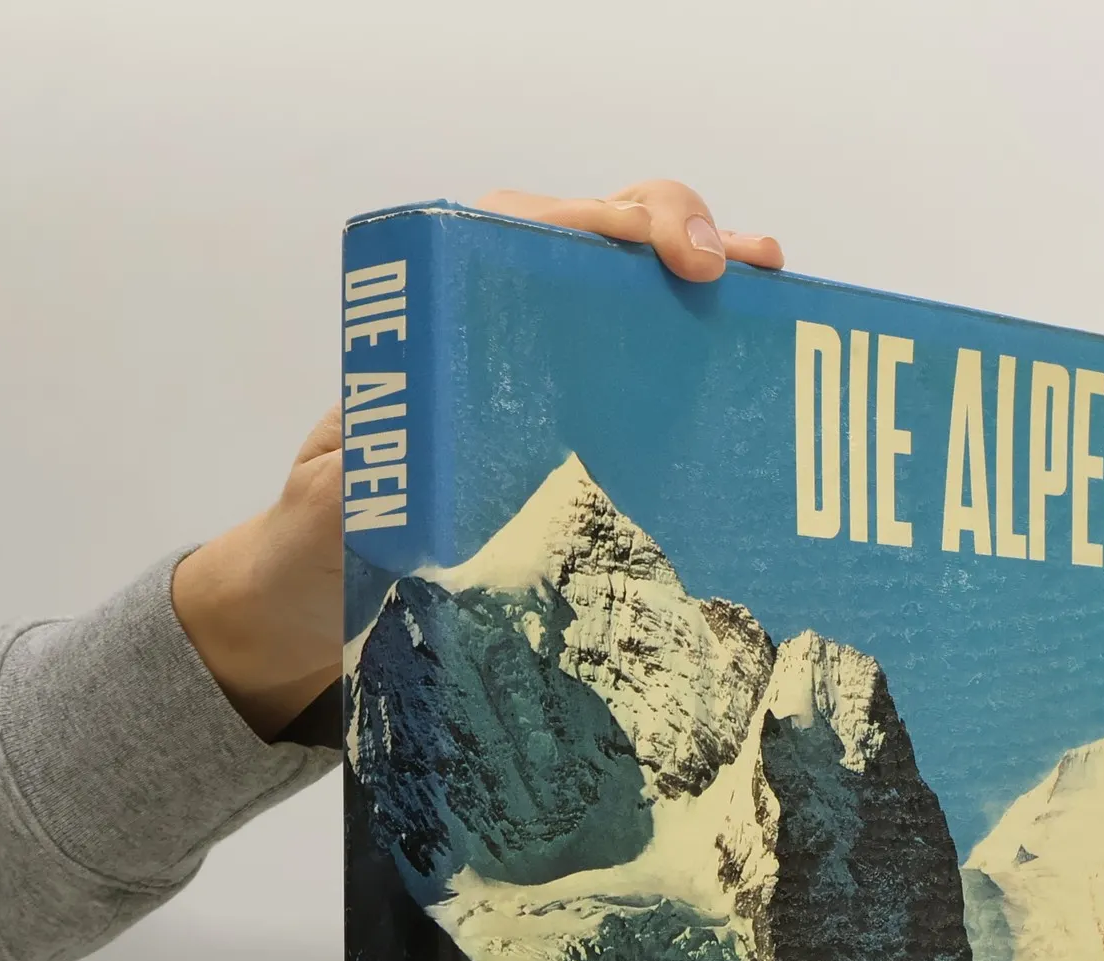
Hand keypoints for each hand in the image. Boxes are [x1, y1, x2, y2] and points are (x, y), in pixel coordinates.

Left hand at [173, 180, 783, 738]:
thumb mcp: (335, 502)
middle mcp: (505, 321)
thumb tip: (399, 472)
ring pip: (642, 299)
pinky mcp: (585, 426)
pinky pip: (656, 375)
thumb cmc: (324, 534)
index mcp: (444, 309)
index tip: (662, 256)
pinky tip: (763, 377)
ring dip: (717, 288)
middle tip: (736, 270)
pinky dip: (712, 362)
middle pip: (607, 242)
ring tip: (779, 297)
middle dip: (679, 235)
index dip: (610, 224)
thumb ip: (362, 478)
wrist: (324, 593)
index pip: (536, 231)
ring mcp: (552, 371)